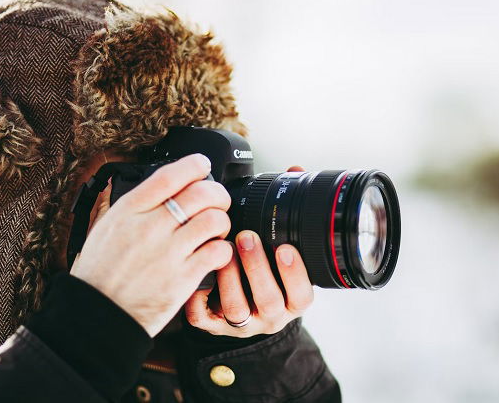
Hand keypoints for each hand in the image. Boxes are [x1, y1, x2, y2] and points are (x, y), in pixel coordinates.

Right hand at [70, 153, 233, 336]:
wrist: (98, 315)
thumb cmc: (100, 272)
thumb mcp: (105, 226)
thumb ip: (133, 204)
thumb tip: (158, 183)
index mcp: (129, 210)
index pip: (170, 175)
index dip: (194, 165)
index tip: (202, 165)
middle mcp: (150, 227)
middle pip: (201, 193)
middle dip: (217, 193)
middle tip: (217, 202)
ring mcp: (168, 253)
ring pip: (215, 219)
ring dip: (222, 222)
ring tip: (215, 230)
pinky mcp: (183, 279)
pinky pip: (218, 251)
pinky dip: (223, 250)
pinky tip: (214, 253)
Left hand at [184, 166, 314, 337]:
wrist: (240, 307)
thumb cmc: (264, 269)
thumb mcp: (281, 247)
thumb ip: (287, 211)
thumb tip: (294, 171)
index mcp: (291, 298)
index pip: (302, 294)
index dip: (296, 273)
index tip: (285, 247)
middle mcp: (270, 314)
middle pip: (269, 301)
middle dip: (258, 268)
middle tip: (246, 238)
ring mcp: (242, 323)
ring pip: (238, 311)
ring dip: (230, 279)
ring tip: (222, 252)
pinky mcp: (215, 326)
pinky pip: (204, 319)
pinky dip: (198, 300)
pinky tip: (197, 277)